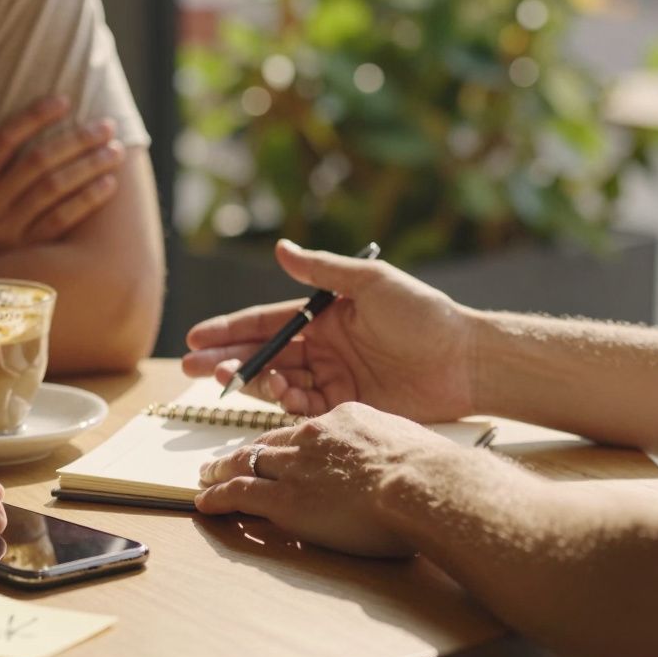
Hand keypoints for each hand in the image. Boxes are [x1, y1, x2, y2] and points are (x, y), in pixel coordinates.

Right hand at [0, 95, 124, 268]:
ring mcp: (7, 232)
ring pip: (55, 188)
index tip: (65, 100)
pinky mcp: (26, 256)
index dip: (36, 115)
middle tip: (106, 125)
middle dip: (77, 138)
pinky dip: (87, 200)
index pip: (5, 138)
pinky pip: (61, 221)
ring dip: (89, 165)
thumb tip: (22, 136)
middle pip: (39, 160)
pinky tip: (108, 186)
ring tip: (114, 151)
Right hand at [182, 240, 477, 422]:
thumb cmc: (423, 314)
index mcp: (324, 316)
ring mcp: (333, 379)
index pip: (266, 323)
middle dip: (225, 361)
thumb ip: (323, 271)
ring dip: (251, 382)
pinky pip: (304, 408)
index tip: (197, 338)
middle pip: (263, 355)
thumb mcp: (371, 284)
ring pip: (277, 383)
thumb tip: (281, 248)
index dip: (231, 330)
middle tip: (192, 368)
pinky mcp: (346, 408)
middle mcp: (323, 348)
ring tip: (229, 380)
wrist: (465, 360)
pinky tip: (276, 395)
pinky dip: (285, 404)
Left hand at [196, 402, 458, 556]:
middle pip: (269, 441)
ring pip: (247, 462)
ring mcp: (295, 465)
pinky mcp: (283, 497)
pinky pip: (239, 493)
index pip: (306, 430)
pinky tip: (204, 503)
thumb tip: (401, 473)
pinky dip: (216, 497)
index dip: (287, 442)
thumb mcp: (412, 447)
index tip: (279, 449)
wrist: (424, 483)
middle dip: (243, 451)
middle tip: (223, 459)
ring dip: (221, 471)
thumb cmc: (433, 474)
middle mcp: (313, 436)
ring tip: (205, 478)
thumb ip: (393, 455)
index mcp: (346, 419)